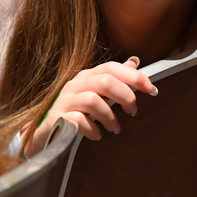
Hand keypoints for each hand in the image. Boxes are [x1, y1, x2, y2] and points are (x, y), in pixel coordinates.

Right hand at [24, 56, 157, 155]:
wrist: (44, 134)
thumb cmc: (75, 112)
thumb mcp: (95, 92)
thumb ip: (114, 78)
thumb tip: (135, 61)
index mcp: (86, 76)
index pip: (111, 68)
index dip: (134, 77)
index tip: (152, 89)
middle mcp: (74, 85)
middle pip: (104, 81)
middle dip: (125, 96)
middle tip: (133, 112)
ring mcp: (64, 101)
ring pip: (92, 100)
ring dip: (109, 116)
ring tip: (115, 129)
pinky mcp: (57, 119)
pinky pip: (78, 120)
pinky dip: (92, 129)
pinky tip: (97, 135)